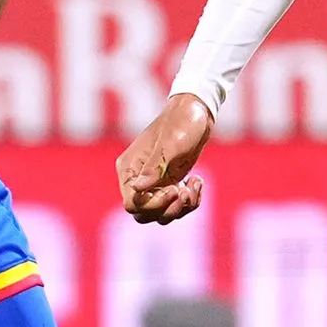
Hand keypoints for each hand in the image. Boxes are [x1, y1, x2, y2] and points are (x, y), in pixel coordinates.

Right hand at [117, 92, 214, 224]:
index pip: (132, 203)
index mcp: (129, 167)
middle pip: (144, 214)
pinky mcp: (168, 184)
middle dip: (167, 209)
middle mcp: (137, 178)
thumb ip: (155, 166)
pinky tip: (197, 181)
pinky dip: (190, 201)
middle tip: (184, 192)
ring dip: (181, 207)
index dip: (153, 204)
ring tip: (194, 185)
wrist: (197, 112)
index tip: (174, 190)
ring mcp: (153, 183)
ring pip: (160, 214)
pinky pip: (175, 206)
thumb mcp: (171, 143)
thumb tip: (138, 188)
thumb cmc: (182, 121)